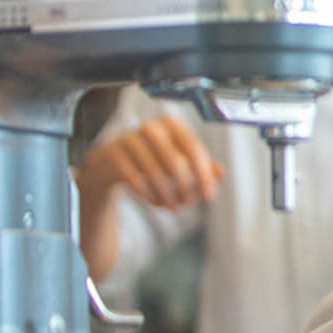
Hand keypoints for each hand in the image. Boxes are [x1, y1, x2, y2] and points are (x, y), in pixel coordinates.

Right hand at [76, 115, 222, 209]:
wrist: (113, 158)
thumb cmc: (153, 156)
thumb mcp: (177, 155)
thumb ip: (201, 163)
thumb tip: (220, 173)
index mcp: (172, 124)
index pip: (194, 149)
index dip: (203, 175)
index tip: (209, 196)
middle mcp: (151, 128)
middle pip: (176, 162)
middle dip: (185, 188)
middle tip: (188, 204)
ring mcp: (130, 139)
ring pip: (156, 174)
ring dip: (168, 196)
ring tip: (175, 208)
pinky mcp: (115, 155)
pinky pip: (136, 181)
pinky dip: (149, 196)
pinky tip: (157, 203)